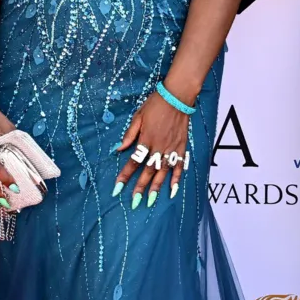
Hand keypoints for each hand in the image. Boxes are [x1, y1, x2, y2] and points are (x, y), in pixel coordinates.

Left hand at [114, 91, 189, 208]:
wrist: (177, 97)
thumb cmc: (156, 104)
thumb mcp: (138, 116)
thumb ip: (129, 134)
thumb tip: (118, 149)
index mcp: (146, 139)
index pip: (133, 161)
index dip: (125, 176)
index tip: (117, 188)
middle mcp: (159, 147)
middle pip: (147, 170)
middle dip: (140, 187)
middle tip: (134, 202)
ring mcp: (171, 148)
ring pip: (163, 171)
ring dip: (156, 187)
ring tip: (151, 200)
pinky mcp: (181, 147)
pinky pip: (179, 165)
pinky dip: (177, 178)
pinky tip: (173, 190)